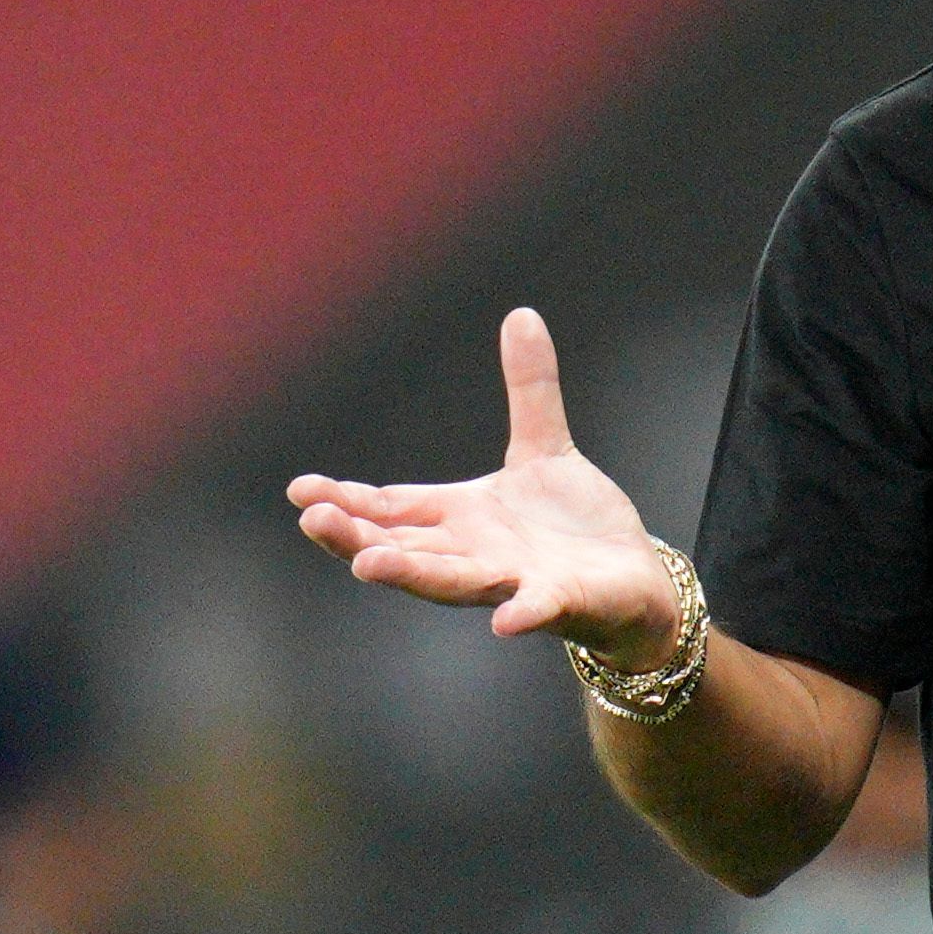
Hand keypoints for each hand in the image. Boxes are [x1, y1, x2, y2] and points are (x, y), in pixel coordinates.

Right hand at [287, 309, 681, 670]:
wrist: (632, 579)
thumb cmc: (573, 524)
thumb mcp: (545, 448)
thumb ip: (529, 388)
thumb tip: (521, 313)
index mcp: (460, 518)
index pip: (391, 509)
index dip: (347, 501)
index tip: (300, 490)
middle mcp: (474, 555)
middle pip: (403, 548)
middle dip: (357, 538)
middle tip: (314, 520)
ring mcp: (513, 581)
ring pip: (450, 581)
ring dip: (411, 573)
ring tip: (370, 565)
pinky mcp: (559, 601)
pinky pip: (536, 609)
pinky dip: (521, 613)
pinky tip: (505, 620)